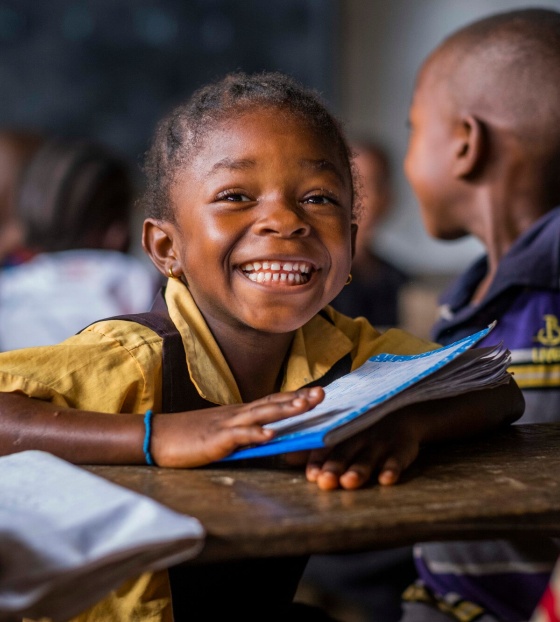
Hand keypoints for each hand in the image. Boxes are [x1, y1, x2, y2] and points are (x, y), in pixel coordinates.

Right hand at [150, 386, 324, 467]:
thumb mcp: (222, 432)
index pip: (273, 401)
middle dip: (298, 399)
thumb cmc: (190, 436)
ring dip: (284, 410)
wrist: (158, 436)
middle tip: (322, 393)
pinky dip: (255, 434)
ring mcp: (226, 425)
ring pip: (260, 414)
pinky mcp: (215, 440)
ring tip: (305, 406)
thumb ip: (244, 432)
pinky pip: (238, 436)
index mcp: (240, 413)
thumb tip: (267, 435)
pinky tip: (270, 435)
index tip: (318, 392)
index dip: (295, 397)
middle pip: (272, 403)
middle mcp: (237, 414)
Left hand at [305, 409, 421, 490]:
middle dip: (334, 467)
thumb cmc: (363, 427)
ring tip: (349, 482)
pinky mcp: (402, 447)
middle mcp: (358, 437)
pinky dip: (392, 469)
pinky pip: (397, 459)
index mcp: (340, 434)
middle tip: (324, 482)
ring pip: (368, 458)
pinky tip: (386, 479)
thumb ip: (314, 448)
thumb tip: (286, 457)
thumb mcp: (341, 433)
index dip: (317, 460)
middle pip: (344, 453)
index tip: (310, 475)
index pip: (325, 447)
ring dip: (359, 470)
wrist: (402, 409)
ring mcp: (380, 442)